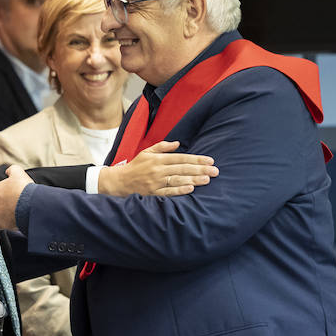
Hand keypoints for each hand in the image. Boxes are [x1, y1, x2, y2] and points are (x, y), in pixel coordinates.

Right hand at [97, 141, 217, 195]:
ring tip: (207, 179)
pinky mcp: (153, 192)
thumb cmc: (136, 166)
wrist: (120, 181)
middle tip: (215, 171)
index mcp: (158, 159)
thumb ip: (162, 147)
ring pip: (177, 180)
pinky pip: (168, 191)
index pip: (181, 158)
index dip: (196, 159)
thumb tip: (177, 143)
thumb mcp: (147, 152)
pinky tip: (190, 189)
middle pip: (182, 169)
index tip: (209, 160)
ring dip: (193, 180)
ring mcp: (155, 182)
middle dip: (200, 170)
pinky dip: (179, 190)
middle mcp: (157, 170)